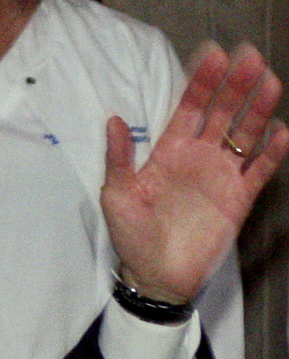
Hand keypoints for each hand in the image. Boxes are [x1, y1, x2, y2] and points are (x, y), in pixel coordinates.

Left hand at [102, 43, 287, 300]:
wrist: (154, 276)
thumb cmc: (132, 236)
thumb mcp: (116, 195)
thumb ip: (119, 158)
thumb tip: (112, 120)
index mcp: (169, 151)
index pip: (189, 108)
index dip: (201, 83)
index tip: (213, 57)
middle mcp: (199, 157)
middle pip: (222, 113)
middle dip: (234, 86)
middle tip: (248, 59)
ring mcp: (221, 176)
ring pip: (245, 135)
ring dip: (258, 110)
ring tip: (268, 84)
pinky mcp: (238, 198)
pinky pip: (260, 171)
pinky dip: (272, 153)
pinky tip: (281, 133)